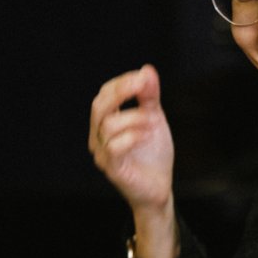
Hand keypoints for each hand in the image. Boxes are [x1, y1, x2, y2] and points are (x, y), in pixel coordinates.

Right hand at [88, 64, 174, 222]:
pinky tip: (148, 136)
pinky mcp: (111, 168)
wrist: (159, 188)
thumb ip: (149, 97)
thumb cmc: (153, 155)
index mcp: (106, 122)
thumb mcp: (154, 119)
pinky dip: (133, 136)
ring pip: (109, 125)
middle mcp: (98, 136)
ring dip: (135, 118)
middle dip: (122, 91)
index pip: (105, 94)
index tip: (144, 77)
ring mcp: (102, 153)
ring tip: (152, 123)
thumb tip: (147, 70)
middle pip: (99, 106)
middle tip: (143, 85)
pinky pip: (114, 146)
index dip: (122, 83)